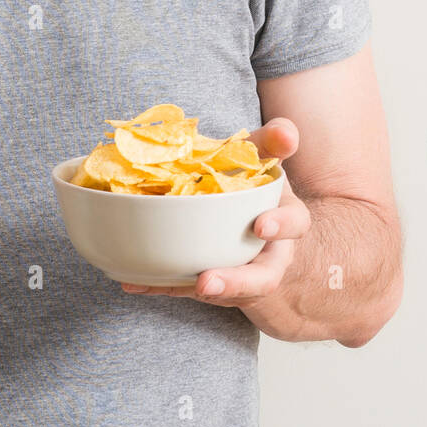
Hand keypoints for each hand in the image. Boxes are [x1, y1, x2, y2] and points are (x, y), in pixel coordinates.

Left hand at [120, 117, 309, 303]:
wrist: (251, 229)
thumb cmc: (254, 188)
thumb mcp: (264, 161)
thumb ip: (272, 142)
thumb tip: (286, 134)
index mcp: (283, 220)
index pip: (293, 223)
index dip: (281, 226)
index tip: (260, 226)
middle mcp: (267, 255)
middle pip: (263, 278)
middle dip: (237, 282)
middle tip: (208, 281)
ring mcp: (236, 274)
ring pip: (227, 291)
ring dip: (205, 291)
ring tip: (187, 287)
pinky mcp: (205, 282)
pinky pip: (182, 287)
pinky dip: (158, 285)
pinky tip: (132, 282)